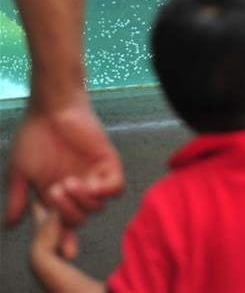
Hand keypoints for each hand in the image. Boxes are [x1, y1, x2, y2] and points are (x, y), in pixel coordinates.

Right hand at [5, 94, 122, 256]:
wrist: (50, 110)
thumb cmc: (33, 136)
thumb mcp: (19, 172)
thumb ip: (17, 198)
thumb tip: (10, 225)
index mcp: (56, 194)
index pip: (63, 224)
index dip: (65, 239)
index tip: (65, 253)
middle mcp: (77, 189)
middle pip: (80, 219)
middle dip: (67, 213)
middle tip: (54, 192)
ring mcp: (94, 176)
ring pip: (97, 207)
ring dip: (81, 201)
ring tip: (66, 183)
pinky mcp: (108, 163)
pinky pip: (115, 188)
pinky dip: (102, 191)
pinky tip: (87, 183)